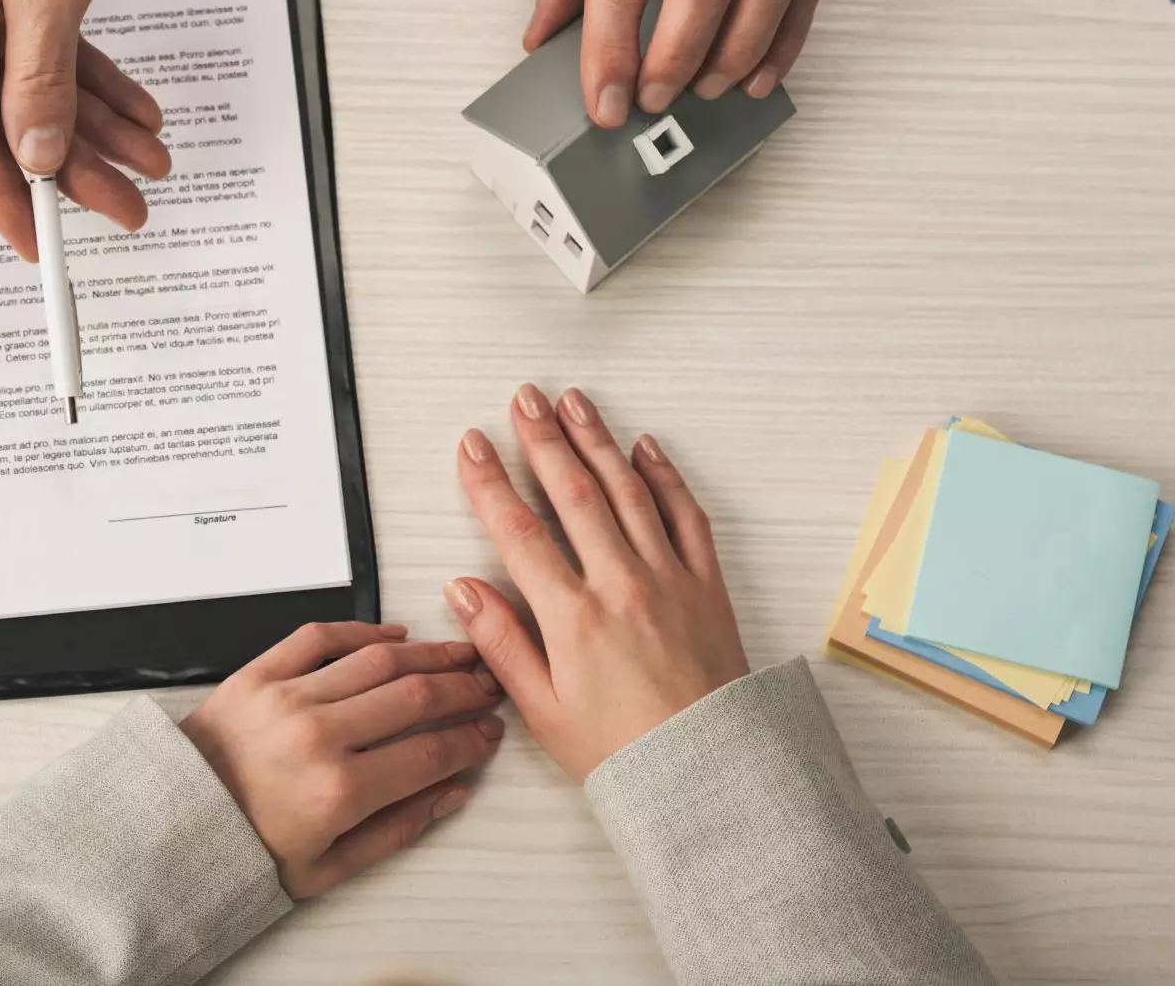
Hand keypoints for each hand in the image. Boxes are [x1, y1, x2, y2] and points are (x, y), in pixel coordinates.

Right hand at [0, 0, 171, 258]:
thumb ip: (40, 78)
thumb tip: (34, 150)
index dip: (5, 197)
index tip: (38, 242)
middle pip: (10, 119)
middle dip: (73, 168)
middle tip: (125, 208)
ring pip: (41, 89)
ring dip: (97, 128)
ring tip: (150, 163)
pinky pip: (56, 53)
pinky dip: (97, 82)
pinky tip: (137, 111)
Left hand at [179, 621, 504, 897]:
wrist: (172, 825)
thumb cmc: (246, 849)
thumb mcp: (327, 868)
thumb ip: (397, 830)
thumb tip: (451, 792)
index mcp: (339, 792)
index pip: (430, 752)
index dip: (471, 739)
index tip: (489, 731)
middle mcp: (318, 737)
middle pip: (414, 697)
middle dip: (462, 689)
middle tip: (487, 687)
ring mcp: (287, 698)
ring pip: (377, 660)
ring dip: (427, 654)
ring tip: (457, 655)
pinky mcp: (258, 674)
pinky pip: (320, 638)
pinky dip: (362, 631)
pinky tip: (393, 635)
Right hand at [448, 384, 748, 780]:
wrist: (711, 774)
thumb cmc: (625, 754)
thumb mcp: (545, 713)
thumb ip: (502, 645)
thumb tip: (462, 590)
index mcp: (573, 619)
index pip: (519, 532)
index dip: (490, 483)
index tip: (472, 447)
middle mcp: (620, 585)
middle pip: (573, 493)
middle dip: (543, 439)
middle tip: (524, 398)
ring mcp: (668, 579)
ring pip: (627, 491)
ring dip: (597, 440)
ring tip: (574, 402)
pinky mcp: (707, 585)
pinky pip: (686, 516)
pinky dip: (666, 476)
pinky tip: (646, 447)